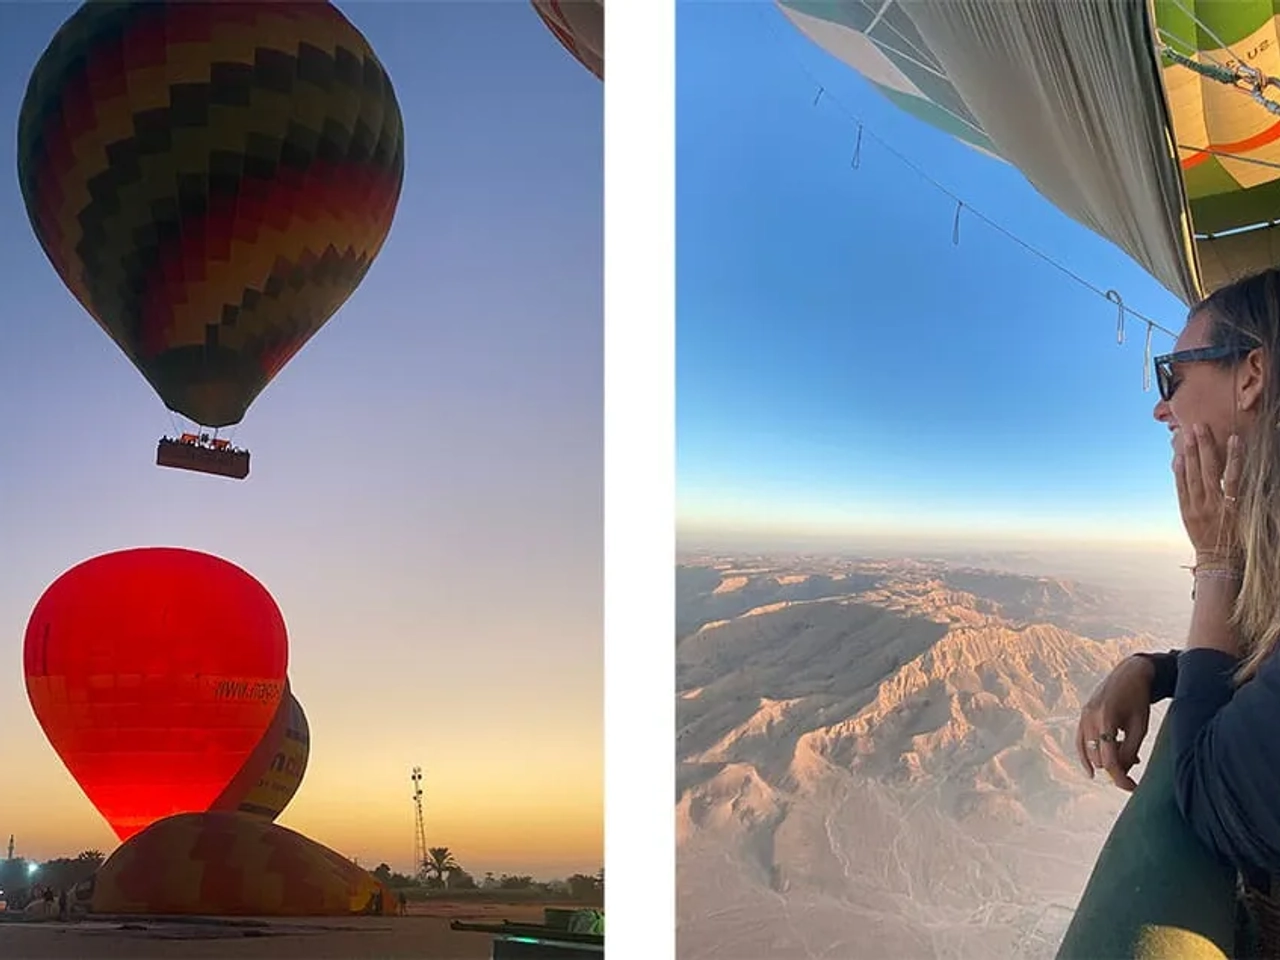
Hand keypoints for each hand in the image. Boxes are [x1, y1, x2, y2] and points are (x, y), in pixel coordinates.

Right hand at [1076, 655, 1154, 791]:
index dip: (1121, 777)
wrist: (1129, 674)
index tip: (1133, 788)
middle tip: (1136, 767)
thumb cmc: (1138, 700)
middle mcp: (1090, 718)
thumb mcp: (1140, 726)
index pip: (1110, 758)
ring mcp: (1083, 717)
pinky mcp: (1082, 717)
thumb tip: (1123, 770)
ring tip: (1128, 758)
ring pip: (1089, 752)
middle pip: (1099, 757)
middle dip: (1117, 767)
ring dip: (1106, 760)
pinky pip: (1080, 743)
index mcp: (1107, 718)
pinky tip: (1092, 771)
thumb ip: (1131, 749)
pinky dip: (1087, 757)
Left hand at [1174, 424, 1242, 556]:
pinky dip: (1179, 473)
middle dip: (1203, 447)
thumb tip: (1238, 470)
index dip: (1233, 457)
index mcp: (1231, 506)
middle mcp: (1212, 505)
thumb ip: (1239, 494)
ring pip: (1191, 477)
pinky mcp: (1185, 512)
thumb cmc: (1237, 536)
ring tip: (1187, 435)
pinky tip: (1176, 458)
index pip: (1232, 476)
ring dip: (1189, 454)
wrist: (1218, 560)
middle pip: (1207, 471)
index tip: (1233, 438)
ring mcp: (1196, 508)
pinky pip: (1181, 489)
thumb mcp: (1244, 515)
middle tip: (1199, 426)